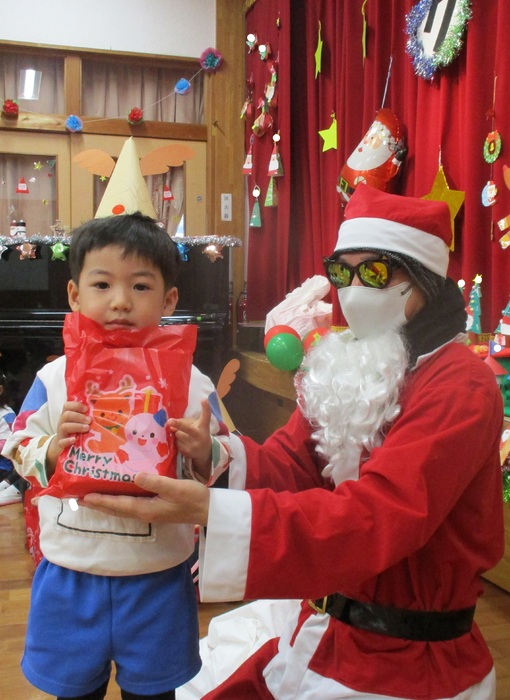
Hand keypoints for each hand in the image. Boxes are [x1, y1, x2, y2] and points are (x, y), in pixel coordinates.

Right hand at [46, 401, 90, 474]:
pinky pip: (61, 442)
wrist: (64, 445)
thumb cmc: (75, 430)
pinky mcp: (61, 444)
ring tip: (87, 428)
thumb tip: (100, 411)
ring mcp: (61, 433)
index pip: (67, 405)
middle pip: (66, 415)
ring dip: (76, 426)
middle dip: (79, 416)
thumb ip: (85, 416)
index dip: (76, 405)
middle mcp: (62, 422)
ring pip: (64, 427)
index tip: (86, 409)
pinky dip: (68, 440)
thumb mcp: (79, 422)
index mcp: (66, 415)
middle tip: (89, 420)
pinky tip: (74, 439)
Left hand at [80, 472, 209, 525]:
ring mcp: (150, 511)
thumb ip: (156, 482)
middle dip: (98, 503)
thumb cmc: (194, 498)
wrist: (208, 509)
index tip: (83, 497)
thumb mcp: (176, 487)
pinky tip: (118, 492)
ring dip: (106, 503)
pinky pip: (130, 505)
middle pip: (115, 509)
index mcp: (147, 509)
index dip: (100, 501)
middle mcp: (145, 513)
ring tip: (92, 495)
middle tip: (79, 497)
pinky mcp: (155, 508)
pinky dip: (119, 500)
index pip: (118, 505)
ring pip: (122, 508)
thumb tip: (135, 476)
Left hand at [167, 399, 212, 478]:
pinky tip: (183, 443)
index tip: (204, 400)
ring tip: (184, 436)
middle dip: (178, 425)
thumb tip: (170, 425)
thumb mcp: (196, 425)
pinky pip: (176, 443)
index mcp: (203, 426)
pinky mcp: (188, 452)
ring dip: (177, 433)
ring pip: (178, 435)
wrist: (205, 452)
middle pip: (187, 428)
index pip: (206, 415)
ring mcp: (194, 445)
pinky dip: (177, 442)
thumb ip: (185, 422)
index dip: (205, 408)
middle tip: (169, 421)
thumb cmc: (197, 433)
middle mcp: (200, 435)